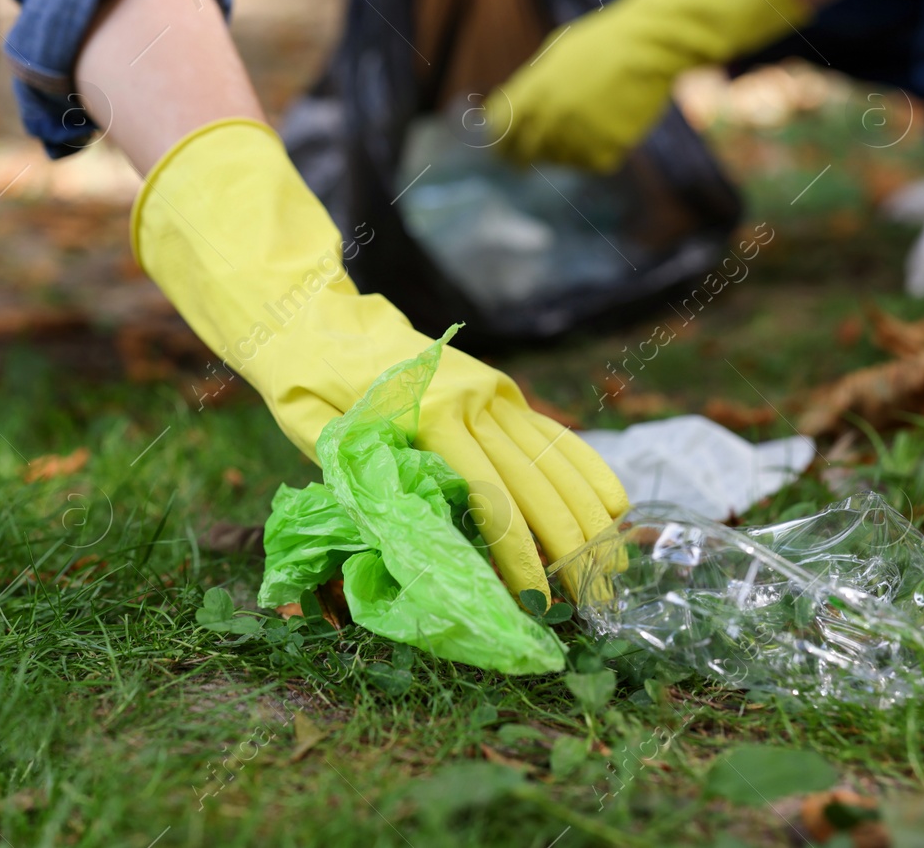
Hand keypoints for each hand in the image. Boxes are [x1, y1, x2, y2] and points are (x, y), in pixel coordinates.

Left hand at [131, 118, 626, 593]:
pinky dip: (587, 472)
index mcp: (431, 415)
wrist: (321, 320)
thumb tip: (406, 541)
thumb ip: (361, 481)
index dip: (516, 556)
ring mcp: (493, 392)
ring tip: (608, 572)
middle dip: (565, 548)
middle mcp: (474, 400)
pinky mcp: (500, 390)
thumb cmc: (310, 386)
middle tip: (586, 603)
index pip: (490, 498)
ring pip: (555, 460)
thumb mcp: (320, 437)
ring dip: (587, 517)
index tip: (533, 601)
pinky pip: (554, 436)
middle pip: (534, 484)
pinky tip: (613, 512)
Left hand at [488, 0, 809, 169]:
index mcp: (532, 91)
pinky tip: (608, 128)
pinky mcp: (606, 149)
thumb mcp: (556, 54)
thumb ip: (530, 86)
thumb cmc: (605, 42)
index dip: (499, 140)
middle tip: (532, 156)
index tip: (503, 146)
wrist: (652, 43)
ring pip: (559, 160)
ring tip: (585, 125)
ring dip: (565, 150)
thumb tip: (508, 111)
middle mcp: (550, 117)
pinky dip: (598, 152)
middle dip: (526, 154)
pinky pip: (591, 162)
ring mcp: (578, 135)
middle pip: (524, 153)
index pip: (499, 130)